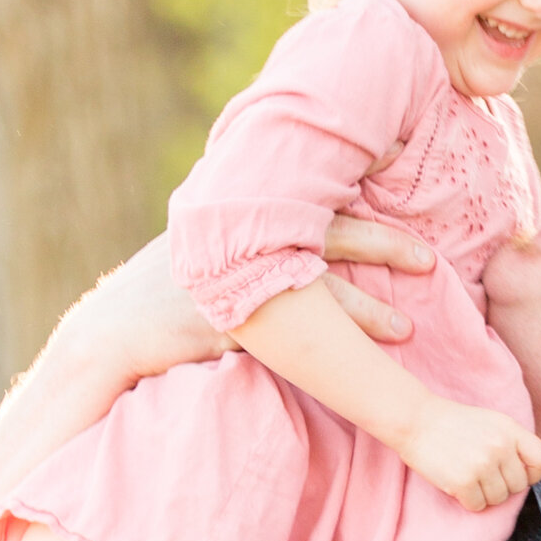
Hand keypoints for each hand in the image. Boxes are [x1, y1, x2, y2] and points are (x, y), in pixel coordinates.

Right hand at [49, 216, 434, 395]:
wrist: (112, 333)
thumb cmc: (168, 295)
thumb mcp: (211, 247)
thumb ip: (255, 233)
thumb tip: (300, 223)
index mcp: (246, 212)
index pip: (319, 191)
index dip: (364, 187)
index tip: (403, 174)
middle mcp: (246, 238)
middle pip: (332, 231)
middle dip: (384, 244)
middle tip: (428, 261)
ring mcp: (238, 281)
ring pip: (318, 290)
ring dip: (364, 312)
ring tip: (405, 328)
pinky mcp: (229, 324)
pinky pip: (291, 334)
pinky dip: (327, 347)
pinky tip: (357, 366)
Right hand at [398, 396, 540, 513]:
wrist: (416, 421)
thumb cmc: (453, 424)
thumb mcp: (491, 422)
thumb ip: (512, 442)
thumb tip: (528, 474)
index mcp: (510, 429)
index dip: (532, 472)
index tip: (516, 474)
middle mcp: (500, 446)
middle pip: (518, 485)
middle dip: (502, 486)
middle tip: (482, 476)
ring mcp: (482, 464)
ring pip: (498, 499)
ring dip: (484, 495)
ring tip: (469, 479)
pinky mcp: (463, 481)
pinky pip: (477, 505)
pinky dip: (467, 500)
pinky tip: (457, 485)